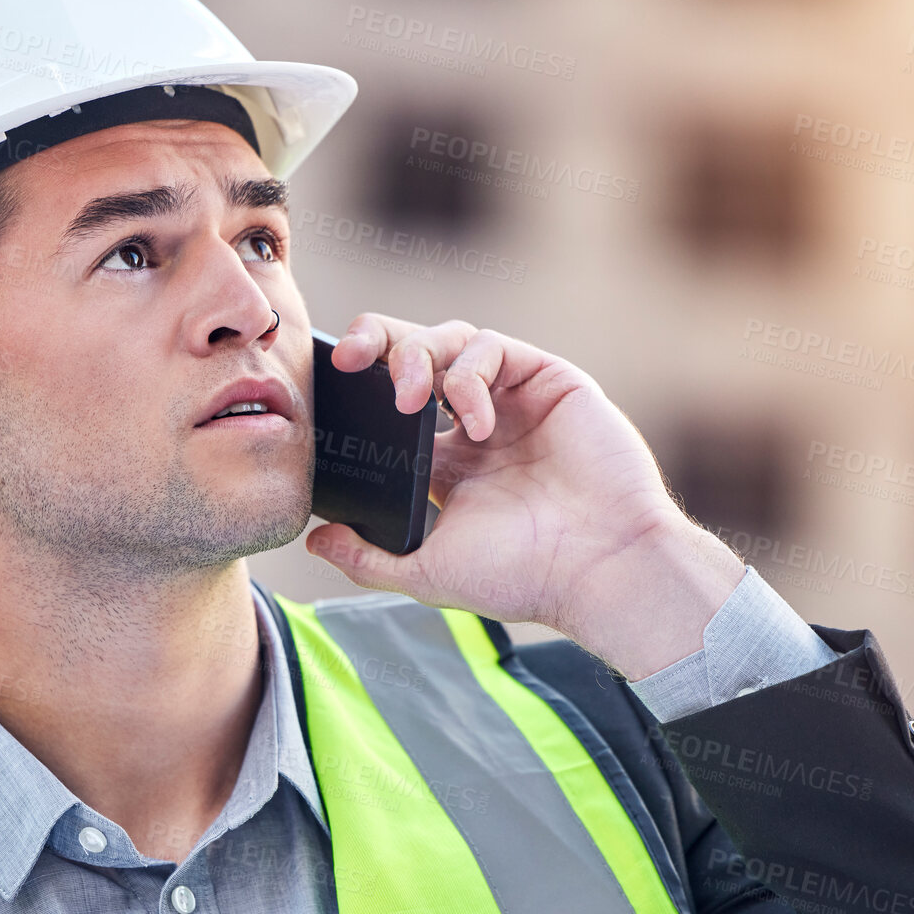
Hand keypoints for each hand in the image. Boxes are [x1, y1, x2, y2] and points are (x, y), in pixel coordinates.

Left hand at [303, 314, 745, 679]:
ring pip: (451, 338)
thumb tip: (314, 538)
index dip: (359, 388)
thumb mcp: (427, 570)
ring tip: (412, 400)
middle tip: (351, 360)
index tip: (328, 390)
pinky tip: (476, 423)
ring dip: (418, 356)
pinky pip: (494, 346)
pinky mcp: (547, 379)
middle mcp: (478, 423)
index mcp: (448, 464)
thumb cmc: (523, 575)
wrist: (598, 569)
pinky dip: (471, 374)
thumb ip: (367, 558)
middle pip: (414, 354)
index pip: (390, 405)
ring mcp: (513, 398)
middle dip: (377, 344)